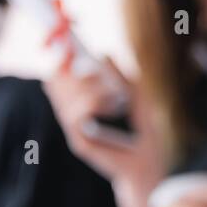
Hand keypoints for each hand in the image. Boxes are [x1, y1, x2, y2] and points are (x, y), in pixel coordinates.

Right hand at [43, 57, 164, 206]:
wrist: (150, 166)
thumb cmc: (144, 135)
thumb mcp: (137, 98)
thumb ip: (122, 77)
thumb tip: (105, 53)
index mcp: (82, 106)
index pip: (60, 80)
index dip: (60, 61)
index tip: (68, 41)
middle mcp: (74, 118)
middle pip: (56, 85)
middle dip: (74, 69)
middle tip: (95, 66)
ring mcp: (75, 132)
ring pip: (66, 99)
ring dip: (90, 88)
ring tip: (114, 92)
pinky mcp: (81, 144)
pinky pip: (75, 117)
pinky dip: (90, 103)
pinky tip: (110, 103)